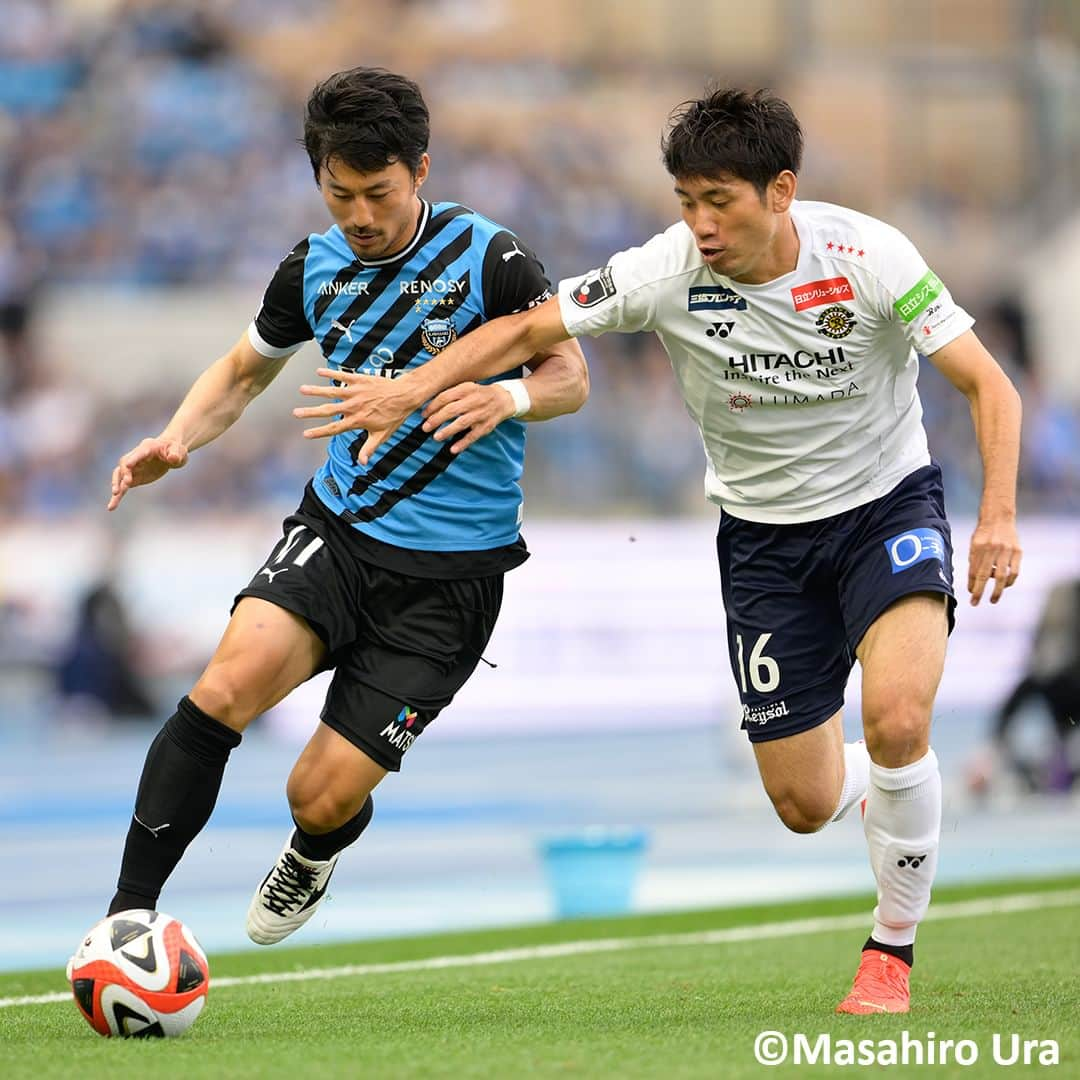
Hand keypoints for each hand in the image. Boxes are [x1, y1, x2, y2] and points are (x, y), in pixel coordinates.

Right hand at [108, 437, 187, 510]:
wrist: (171, 454)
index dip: (133, 459)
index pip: (138, 453)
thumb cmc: (175, 450)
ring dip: (116, 486)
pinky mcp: (134, 478)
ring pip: (120, 476)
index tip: (127, 465)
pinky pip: (123, 487)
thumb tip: (173, 458)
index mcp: (147, 448)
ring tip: (114, 497)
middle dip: (125, 474)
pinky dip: (117, 496)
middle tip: (128, 483)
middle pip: (125, 465)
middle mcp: (135, 457)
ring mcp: (133, 468)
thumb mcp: (179, 451)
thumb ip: (175, 454)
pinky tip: (111, 507)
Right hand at [295, 368, 418, 463]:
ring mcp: (356, 392)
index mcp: (357, 421)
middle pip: (328, 410)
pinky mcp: (360, 380)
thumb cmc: (394, 416)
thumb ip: (369, 448)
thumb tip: (362, 463)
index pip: (334, 428)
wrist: (405, 395)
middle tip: (295, 413)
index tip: (305, 434)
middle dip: (311, 412)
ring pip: (332, 391)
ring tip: (302, 389)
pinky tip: (318, 372)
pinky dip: (330, 374)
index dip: (319, 432)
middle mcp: (354, 406)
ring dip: (316, 390)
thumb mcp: (382, 435)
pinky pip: (342, 376)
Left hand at [421, 382, 516, 453]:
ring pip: (462, 423)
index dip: (433, 406)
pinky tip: (453, 449)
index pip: (445, 397)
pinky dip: (463, 443)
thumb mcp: (466, 388)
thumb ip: (450, 395)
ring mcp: (480, 414)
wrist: (503, 399)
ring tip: (436, 437)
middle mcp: (473, 401)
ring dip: (448, 430)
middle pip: (452, 410)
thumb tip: (430, 407)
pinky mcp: (486, 426)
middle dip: (437, 419)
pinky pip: (473, 436)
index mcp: (466, 389)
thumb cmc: (479, 394)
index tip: (424, 415)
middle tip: (425, 427)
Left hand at [967, 518, 1021, 605]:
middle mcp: (991, 549)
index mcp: (978, 547)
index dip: (972, 584)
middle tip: (975, 602)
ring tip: (993, 599)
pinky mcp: (1018, 551)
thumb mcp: (973, 543)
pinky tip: (1005, 586)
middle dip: (979, 591)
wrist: (999, 517)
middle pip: (985, 575)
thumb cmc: (983, 532)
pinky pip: (1014, 571)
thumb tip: (974, 580)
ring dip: (997, 590)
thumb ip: (974, 560)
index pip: (973, 570)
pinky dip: (1009, 581)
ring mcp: (1006, 550)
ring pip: (1001, 576)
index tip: (970, 594)